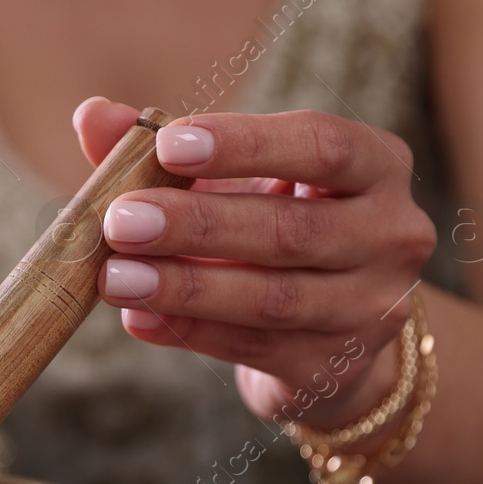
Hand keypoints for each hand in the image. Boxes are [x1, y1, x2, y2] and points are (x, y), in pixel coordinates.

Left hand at [75, 98, 437, 429]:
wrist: (327, 334)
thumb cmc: (272, 228)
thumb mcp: (232, 181)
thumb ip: (166, 149)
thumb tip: (92, 117)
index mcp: (376, 166)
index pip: (322, 146)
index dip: (246, 145)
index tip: (169, 144)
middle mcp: (390, 235)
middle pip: (291, 230)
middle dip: (197, 225)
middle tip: (121, 221)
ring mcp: (369, 308)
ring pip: (273, 298)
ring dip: (186, 287)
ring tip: (114, 278)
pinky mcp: (333, 367)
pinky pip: (253, 348)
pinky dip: (190, 332)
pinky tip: (139, 318)